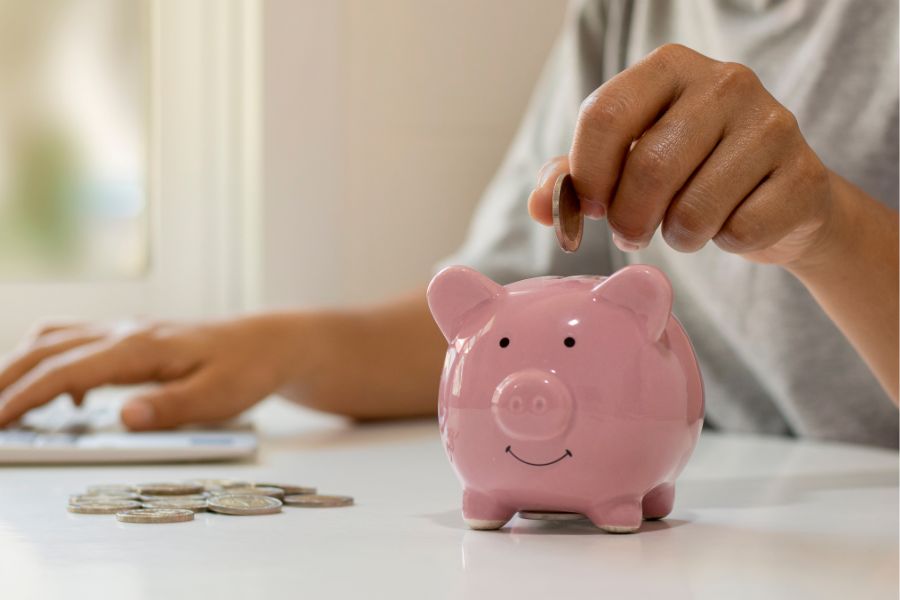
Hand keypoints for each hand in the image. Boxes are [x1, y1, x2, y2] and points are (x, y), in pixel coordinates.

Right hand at [0, 315, 297, 429]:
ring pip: (56, 339)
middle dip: (6, 380)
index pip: (66, 370)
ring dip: (23, 366)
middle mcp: (127, 332)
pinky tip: (63, 397)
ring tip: (6, 403)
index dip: (24, 397)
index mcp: (142, 347)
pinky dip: (53, 363)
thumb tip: (123, 417)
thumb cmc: (247, 369)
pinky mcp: (134, 337)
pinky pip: (77, 341)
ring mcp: (128, 330)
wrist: (269, 342)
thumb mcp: (219, 396)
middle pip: (47, 349)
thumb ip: (171, 408)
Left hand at [528, 43, 833, 267]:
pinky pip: (739, 231)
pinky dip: (723, 242)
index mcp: (670, 68)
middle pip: (649, 167)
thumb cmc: (690, 173)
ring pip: (694, 208)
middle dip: (628, 219)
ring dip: (676, 236)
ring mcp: (772, 124)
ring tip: (683, 227)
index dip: (587, 174)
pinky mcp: (804, 174)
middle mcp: (725, 82)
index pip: (605, 114)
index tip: (591, 206)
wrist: (780, 197)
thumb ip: (577, 178)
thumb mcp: (627, 163)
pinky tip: (731, 222)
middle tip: (631, 232)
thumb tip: (542, 206)